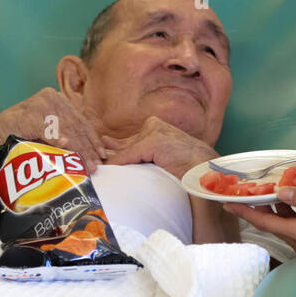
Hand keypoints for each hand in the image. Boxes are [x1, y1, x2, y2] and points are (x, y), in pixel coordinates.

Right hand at [0, 88, 107, 172]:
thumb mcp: (49, 128)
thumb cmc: (23, 134)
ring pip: (64, 129)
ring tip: (85, 164)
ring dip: (77, 148)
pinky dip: (55, 138)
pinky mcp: (26, 116)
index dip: (93, 139)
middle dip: (87, 148)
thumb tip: (97, 150)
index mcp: (57, 98)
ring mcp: (37, 106)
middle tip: (95, 165)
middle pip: (75, 125)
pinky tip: (65, 145)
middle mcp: (49, 98)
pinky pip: (45, 129)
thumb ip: (68, 131)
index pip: (80, 120)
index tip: (102, 154)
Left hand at [101, 116, 216, 179]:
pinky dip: (118, 164)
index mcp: (158, 127)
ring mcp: (154, 132)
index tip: (101, 150)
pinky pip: (129, 156)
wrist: (204, 170)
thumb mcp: (164, 158)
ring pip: (125, 149)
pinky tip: (106, 168)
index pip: (131, 140)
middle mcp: (154, 126)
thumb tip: (127, 162)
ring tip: (91, 160)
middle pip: (124, 142)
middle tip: (90, 151)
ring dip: (109, 158)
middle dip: (108, 150)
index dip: (115, 148)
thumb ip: (147, 156)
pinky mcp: (153, 142)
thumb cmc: (189, 168)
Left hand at [224, 187, 295, 254]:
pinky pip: (294, 225)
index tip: (227, 203)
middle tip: (244, 191)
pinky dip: (287, 211)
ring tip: (266, 189)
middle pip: (271, 223)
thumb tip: (281, 192)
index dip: (244, 211)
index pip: (264, 222)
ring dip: (274, 207)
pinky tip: (289, 198)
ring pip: (282, 223)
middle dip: (257, 207)